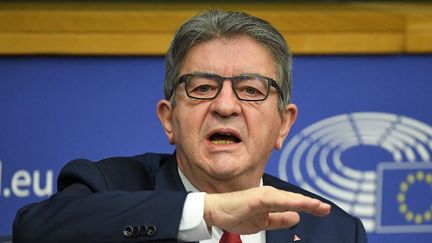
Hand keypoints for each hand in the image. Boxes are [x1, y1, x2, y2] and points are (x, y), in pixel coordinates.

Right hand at [204, 186, 330, 233]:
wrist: (215, 211)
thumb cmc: (234, 213)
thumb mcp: (262, 222)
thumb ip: (279, 219)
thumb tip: (295, 218)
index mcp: (271, 201)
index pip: (294, 204)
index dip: (309, 206)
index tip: (323, 210)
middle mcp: (269, 195)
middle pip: (295, 200)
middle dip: (312, 204)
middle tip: (326, 209)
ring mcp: (264, 195)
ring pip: (289, 199)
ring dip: (305, 202)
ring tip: (319, 206)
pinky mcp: (257, 198)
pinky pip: (277, 201)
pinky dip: (290, 202)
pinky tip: (300, 204)